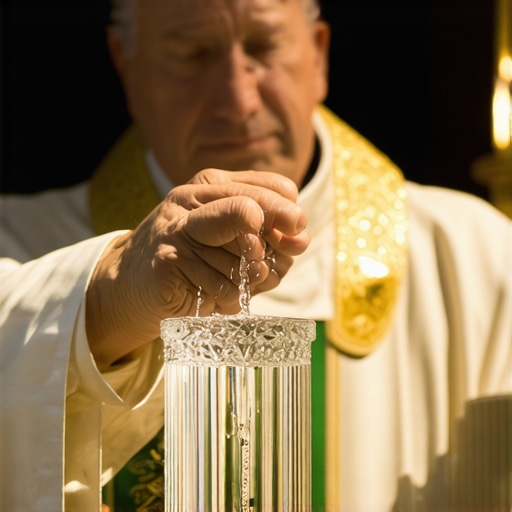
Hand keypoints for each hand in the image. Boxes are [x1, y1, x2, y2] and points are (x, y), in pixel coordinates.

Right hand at [86, 169, 308, 367]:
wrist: (132, 284)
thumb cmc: (193, 259)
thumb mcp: (234, 241)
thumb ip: (270, 238)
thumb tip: (301, 240)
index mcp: (212, 183)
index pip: (275, 189)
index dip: (289, 217)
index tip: (292, 235)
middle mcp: (192, 198)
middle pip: (254, 213)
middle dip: (269, 247)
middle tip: (256, 263)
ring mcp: (178, 228)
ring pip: (244, 259)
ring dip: (246, 283)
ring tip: (224, 283)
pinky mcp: (170, 260)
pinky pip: (224, 286)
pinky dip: (227, 300)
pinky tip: (208, 296)